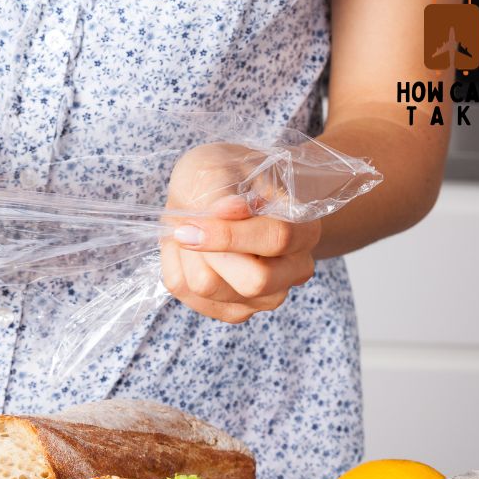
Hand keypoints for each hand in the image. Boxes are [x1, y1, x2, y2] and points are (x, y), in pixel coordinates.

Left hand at [160, 143, 320, 322]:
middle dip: (208, 252)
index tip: (191, 221)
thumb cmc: (223, 177)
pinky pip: (187, 295)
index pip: (275, 240)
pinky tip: (187, 249)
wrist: (212, 192)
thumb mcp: (219, 168)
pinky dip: (176, 266)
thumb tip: (231, 209)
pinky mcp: (233, 311)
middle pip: (253, 281)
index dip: (229, 235)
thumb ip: (225, 189)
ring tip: (189, 231)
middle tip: (189, 227)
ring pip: (210, 288)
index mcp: (303, 231)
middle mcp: (292, 271)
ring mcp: (264, 297)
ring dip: (185, 255)